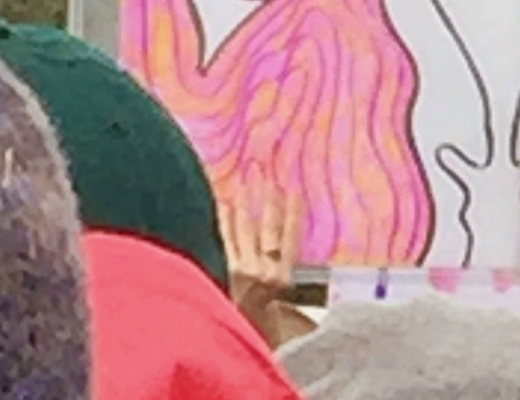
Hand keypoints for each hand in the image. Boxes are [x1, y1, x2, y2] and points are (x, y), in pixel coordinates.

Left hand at [218, 179, 302, 347]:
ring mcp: (242, 269)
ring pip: (246, 230)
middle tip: (268, 177)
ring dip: (248, 205)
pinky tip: (226, 203)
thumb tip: (289, 261)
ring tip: (247, 182)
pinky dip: (226, 221)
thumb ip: (286, 280)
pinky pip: (226, 239)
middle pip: (269, 228)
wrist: (239, 343)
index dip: (293, 214)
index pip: (290, 238)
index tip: (294, 192)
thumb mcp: (286, 307)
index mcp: (284, 278)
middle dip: (269, 202)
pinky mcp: (224, 270)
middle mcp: (264, 270)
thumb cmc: (264, 327)